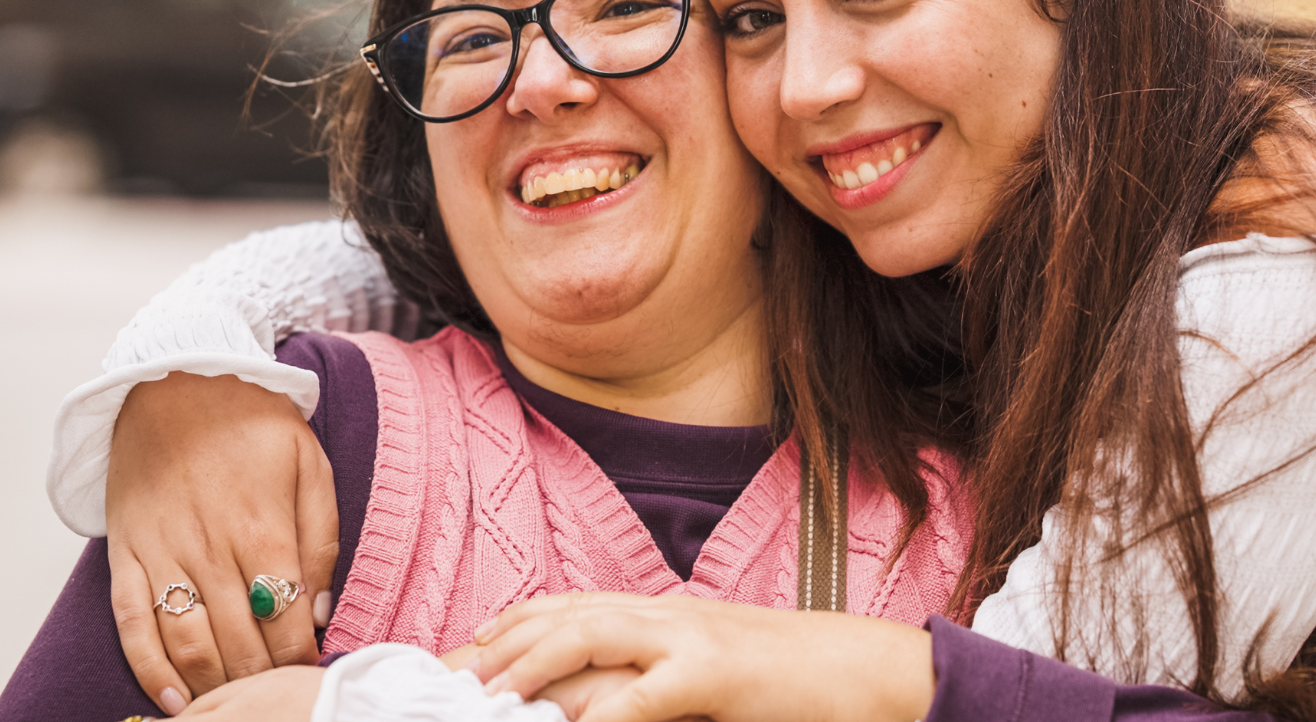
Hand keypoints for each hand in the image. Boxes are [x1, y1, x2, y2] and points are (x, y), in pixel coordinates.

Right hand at [107, 372, 339, 714]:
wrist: (175, 380)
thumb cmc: (250, 420)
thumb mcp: (310, 463)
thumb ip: (321, 539)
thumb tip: (318, 610)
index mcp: (261, 527)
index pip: (284, 618)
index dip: (299, 656)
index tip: (311, 673)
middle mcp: (210, 549)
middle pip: (238, 641)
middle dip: (262, 678)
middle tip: (278, 694)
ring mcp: (162, 554)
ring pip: (186, 643)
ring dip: (212, 683)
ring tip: (233, 704)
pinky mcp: (126, 555)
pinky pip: (132, 624)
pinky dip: (150, 667)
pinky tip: (173, 695)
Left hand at [472, 593, 935, 721]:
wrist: (867, 671)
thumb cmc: (790, 682)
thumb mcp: (710, 673)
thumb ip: (655, 682)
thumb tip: (604, 703)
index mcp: (662, 614)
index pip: (567, 605)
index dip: (509, 624)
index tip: (462, 652)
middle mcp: (665, 614)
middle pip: (562, 616)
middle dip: (499, 647)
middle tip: (448, 680)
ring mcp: (688, 638)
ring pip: (587, 637)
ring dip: (528, 668)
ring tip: (484, 700)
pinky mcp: (714, 674)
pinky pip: (641, 696)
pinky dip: (600, 716)